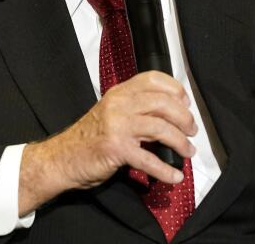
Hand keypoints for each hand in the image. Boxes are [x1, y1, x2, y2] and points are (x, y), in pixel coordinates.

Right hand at [17, 71, 196, 214]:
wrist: (62, 158)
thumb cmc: (89, 138)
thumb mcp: (111, 112)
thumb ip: (135, 107)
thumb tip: (170, 113)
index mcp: (119, 92)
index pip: (153, 79)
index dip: (175, 89)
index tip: (186, 102)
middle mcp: (119, 104)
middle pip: (163, 103)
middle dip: (184, 118)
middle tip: (191, 130)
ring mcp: (117, 125)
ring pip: (160, 127)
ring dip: (180, 142)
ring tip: (188, 151)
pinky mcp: (116, 148)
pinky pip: (149, 160)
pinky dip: (165, 170)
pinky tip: (174, 176)